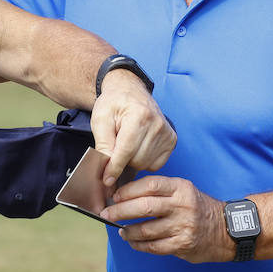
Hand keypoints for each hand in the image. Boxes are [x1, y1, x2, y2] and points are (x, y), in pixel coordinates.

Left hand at [91, 71, 175, 185]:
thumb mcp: (100, 120)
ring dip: (132, 161)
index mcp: (139, 116)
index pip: (126, 151)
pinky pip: (155, 164)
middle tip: (115, 148)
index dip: (114, 168)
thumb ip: (103, 145)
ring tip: (126, 144)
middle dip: (122, 161)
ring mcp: (167, 132)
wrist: (129, 91)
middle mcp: (157, 124)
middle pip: (136, 160)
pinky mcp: (171, 140)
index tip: (106, 180)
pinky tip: (138, 147)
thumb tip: (107, 171)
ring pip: (145, 164)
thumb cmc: (113, 104)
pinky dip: (144, 160)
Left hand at [100, 176, 229, 262]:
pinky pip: (153, 246)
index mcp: (181, 188)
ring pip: (146, 229)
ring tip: (121, 230)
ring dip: (128, 231)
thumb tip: (124, 195)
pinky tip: (133, 241)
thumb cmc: (198, 208)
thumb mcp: (184, 191)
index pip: (149, 185)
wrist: (226, 230)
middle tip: (107, 213)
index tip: (115, 196)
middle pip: (144, 206)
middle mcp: (182, 206)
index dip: (128, 190)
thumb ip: (159, 191)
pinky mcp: (182, 245)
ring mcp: (183, 226)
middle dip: (120, 211)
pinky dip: (139, 245)